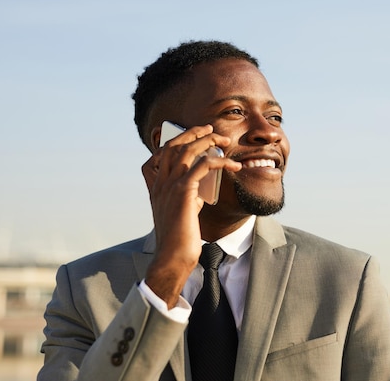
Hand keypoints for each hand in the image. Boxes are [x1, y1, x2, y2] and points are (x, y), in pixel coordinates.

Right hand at [141, 125, 241, 307]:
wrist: (173, 258)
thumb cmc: (180, 239)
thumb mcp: (181, 212)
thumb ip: (187, 197)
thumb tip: (202, 188)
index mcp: (157, 187)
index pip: (160, 153)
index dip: (176, 139)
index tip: (194, 135)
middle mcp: (160, 183)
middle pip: (173, 145)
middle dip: (194, 133)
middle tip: (211, 130)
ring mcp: (169, 187)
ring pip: (188, 151)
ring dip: (208, 141)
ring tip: (224, 141)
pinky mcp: (183, 193)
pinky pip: (202, 166)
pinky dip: (219, 161)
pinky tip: (232, 164)